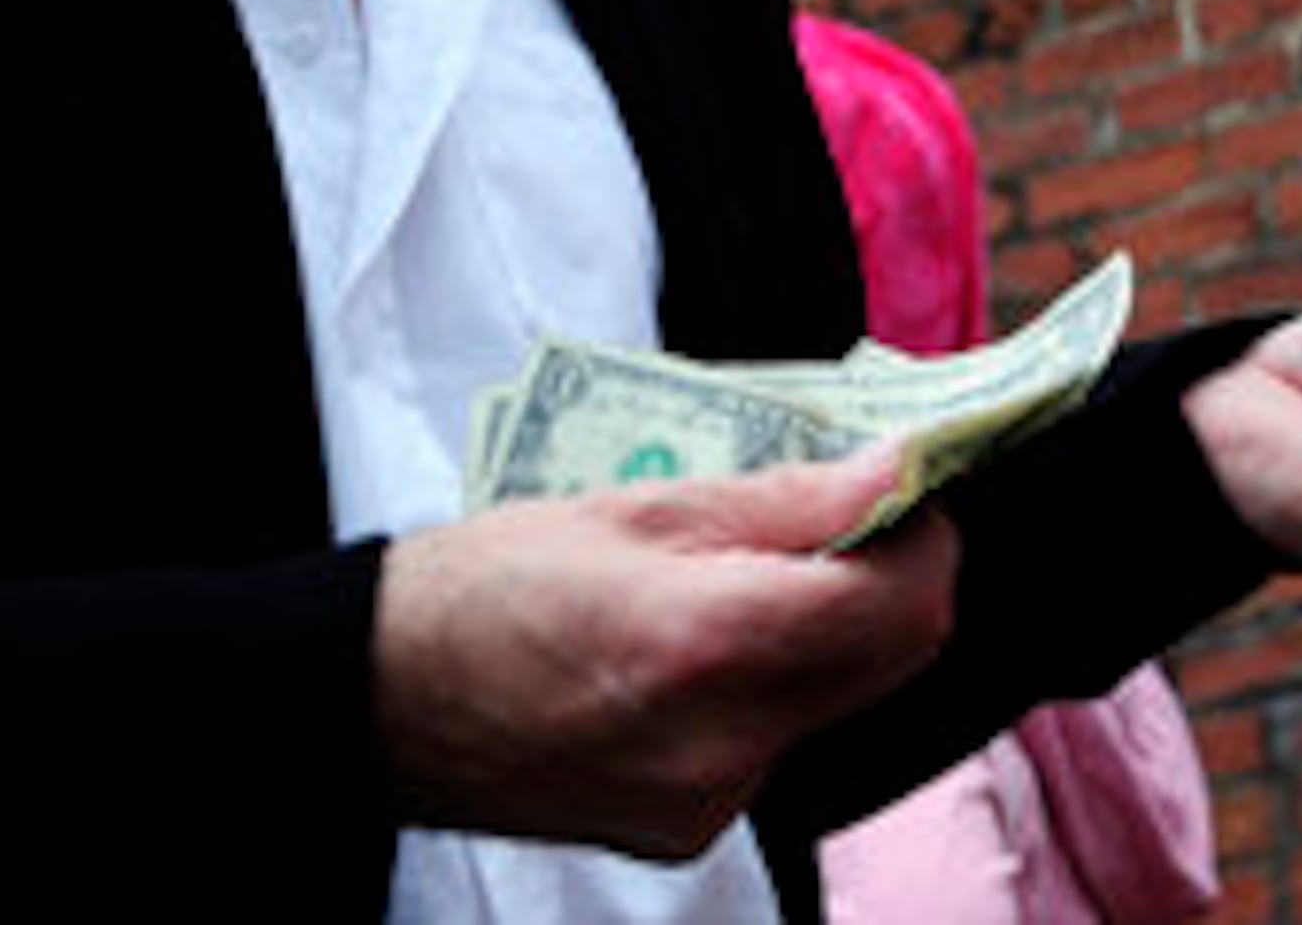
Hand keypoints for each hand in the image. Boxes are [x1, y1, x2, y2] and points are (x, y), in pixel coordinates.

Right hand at [375, 451, 958, 857]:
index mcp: (707, 644)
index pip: (901, 600)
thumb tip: (896, 470)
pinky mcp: (689, 832)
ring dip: (827, 631)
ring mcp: (709, 801)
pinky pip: (779, 742)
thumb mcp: (638, 504)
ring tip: (745, 576)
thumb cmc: (485, 586)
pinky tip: (698, 649)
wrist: (376, 701)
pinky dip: (770, 685)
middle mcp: (723, 741)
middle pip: (893, 657)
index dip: (925, 532)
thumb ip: (788, 497)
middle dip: (891, 577)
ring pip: (840, 699)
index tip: (905, 483)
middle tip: (842, 514)